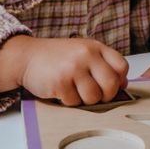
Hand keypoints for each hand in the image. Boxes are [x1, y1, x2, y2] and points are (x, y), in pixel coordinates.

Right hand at [8, 35, 128, 106]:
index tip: (110, 85)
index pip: (122, 67)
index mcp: (95, 47)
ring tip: (75, 91)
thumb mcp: (82, 52)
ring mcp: (73, 69)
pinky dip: (69, 101)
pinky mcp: (60, 83)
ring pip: (93, 97)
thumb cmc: (56, 57)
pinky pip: (74, 102)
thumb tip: (123, 84)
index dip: (119, 80)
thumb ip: (102, 64)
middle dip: (105, 95)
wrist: (26, 57)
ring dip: (86, 100)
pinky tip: (62, 91)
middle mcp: (86, 55)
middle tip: (95, 95)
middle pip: (111, 85)